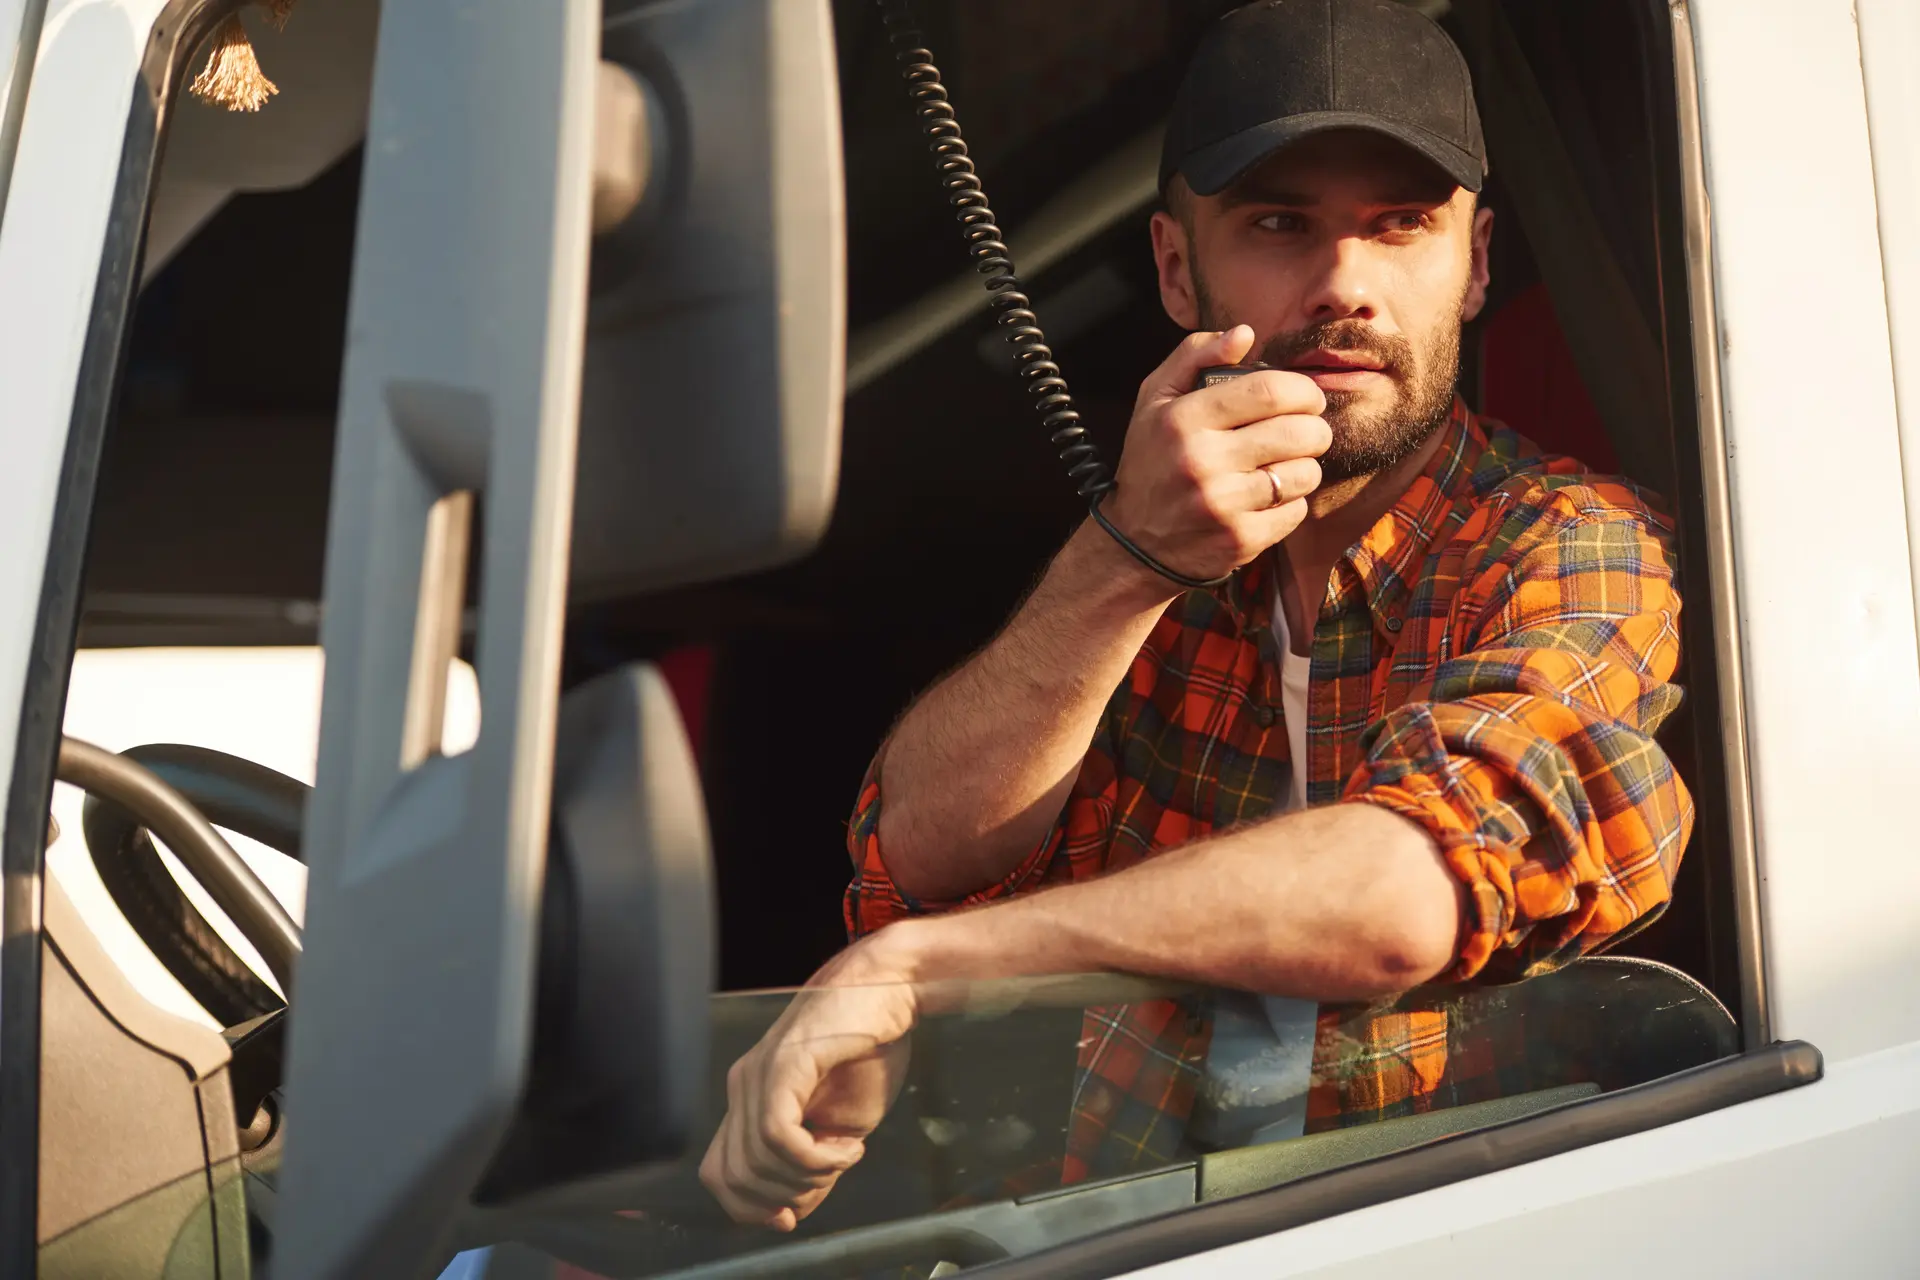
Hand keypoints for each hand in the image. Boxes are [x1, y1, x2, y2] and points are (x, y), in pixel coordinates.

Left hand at [699, 939, 917, 1230]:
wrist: (892, 985)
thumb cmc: (871, 1046)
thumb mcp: (842, 1123)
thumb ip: (810, 1164)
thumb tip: (791, 1210)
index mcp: (751, 1097)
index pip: (721, 1173)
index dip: (749, 1209)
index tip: (791, 1216)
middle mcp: (743, 1084)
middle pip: (733, 1177)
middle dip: (784, 1197)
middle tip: (831, 1176)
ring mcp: (759, 1072)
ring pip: (756, 1162)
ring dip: (808, 1177)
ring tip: (846, 1154)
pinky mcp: (784, 1063)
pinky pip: (778, 1136)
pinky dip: (816, 1158)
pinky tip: (848, 1146)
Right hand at [1101, 326, 1329, 583]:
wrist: (1135, 544)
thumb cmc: (1152, 461)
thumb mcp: (1155, 400)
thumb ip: (1194, 356)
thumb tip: (1245, 334)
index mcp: (1182, 419)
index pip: (1269, 391)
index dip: (1303, 390)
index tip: (1307, 398)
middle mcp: (1201, 461)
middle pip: (1298, 432)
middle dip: (1316, 428)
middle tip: (1308, 431)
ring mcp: (1222, 504)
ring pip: (1304, 473)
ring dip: (1306, 466)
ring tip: (1285, 465)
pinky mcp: (1239, 539)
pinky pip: (1296, 511)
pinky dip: (1291, 502)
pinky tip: (1268, 498)